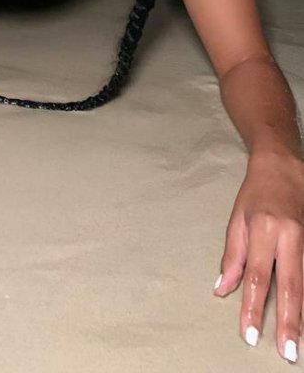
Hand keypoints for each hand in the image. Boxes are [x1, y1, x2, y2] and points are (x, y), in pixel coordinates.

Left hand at [214, 150, 303, 361]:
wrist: (283, 167)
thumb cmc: (256, 193)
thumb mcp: (236, 219)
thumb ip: (232, 256)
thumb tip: (222, 290)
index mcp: (263, 229)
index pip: (257, 276)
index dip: (253, 307)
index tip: (250, 334)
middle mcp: (289, 235)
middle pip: (290, 285)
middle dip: (288, 322)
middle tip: (286, 352)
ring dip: (302, 314)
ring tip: (297, 342)